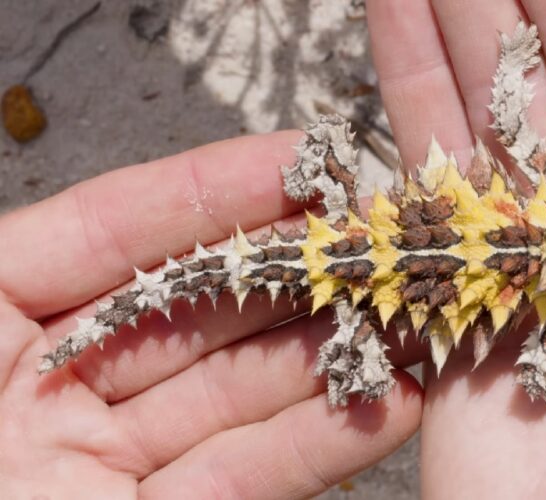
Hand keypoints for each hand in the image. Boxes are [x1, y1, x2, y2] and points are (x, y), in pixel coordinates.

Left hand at [0, 132, 422, 497]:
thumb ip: (51, 261)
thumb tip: (177, 197)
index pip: (116, 229)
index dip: (214, 189)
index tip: (304, 160)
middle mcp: (52, 384)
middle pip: (195, 307)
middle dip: (293, 271)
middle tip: (381, 244)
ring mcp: (105, 461)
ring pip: (236, 394)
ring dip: (328, 355)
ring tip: (408, 320)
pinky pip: (246, 477)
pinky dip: (322, 442)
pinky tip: (390, 402)